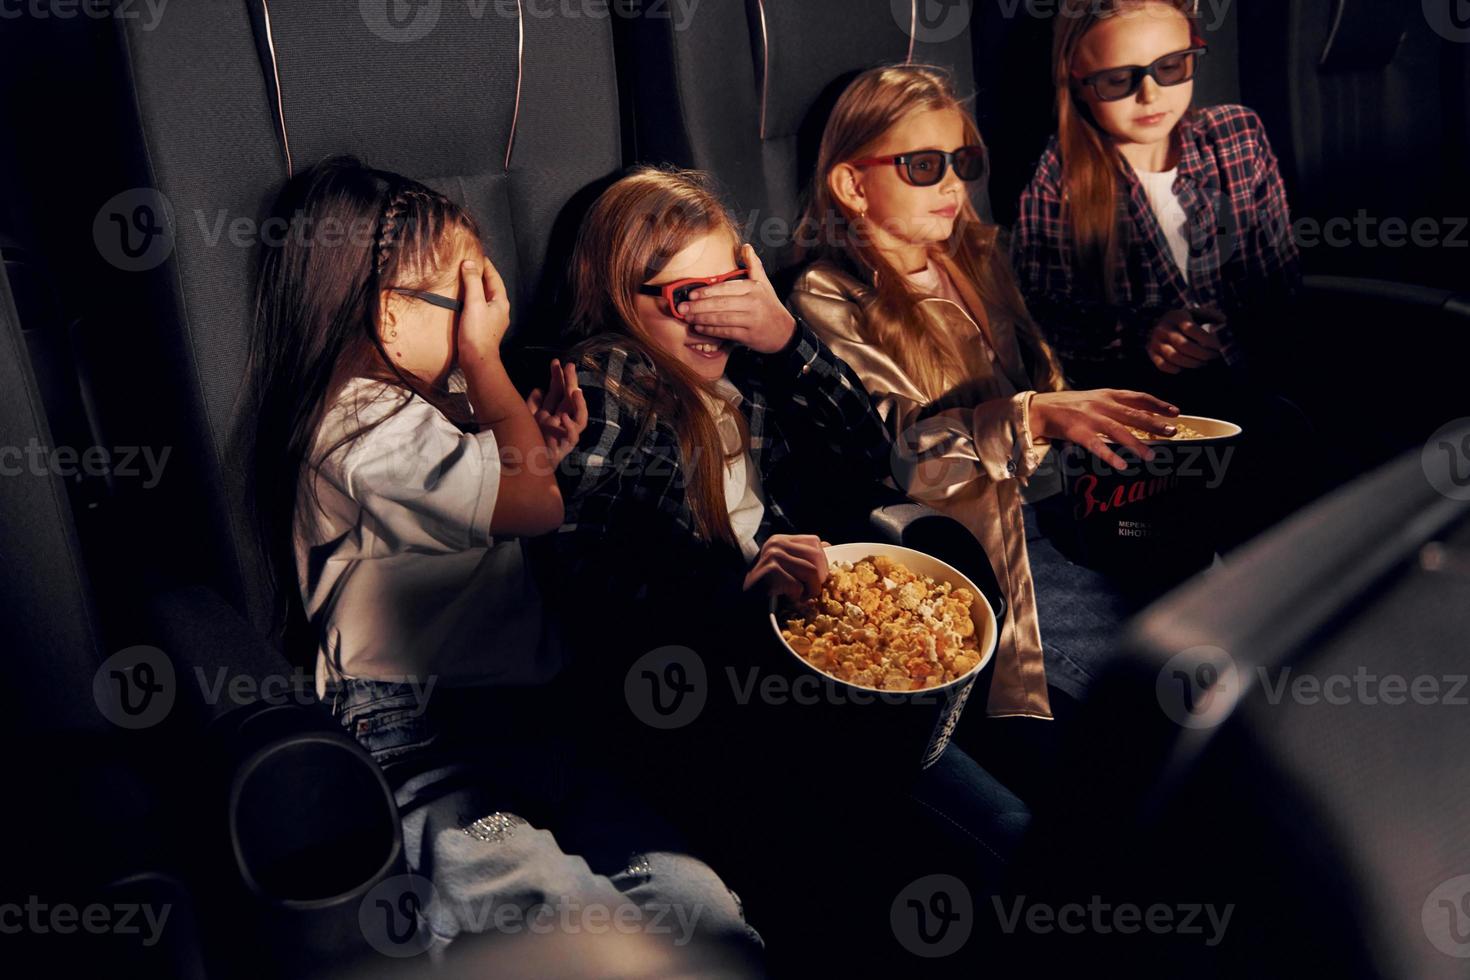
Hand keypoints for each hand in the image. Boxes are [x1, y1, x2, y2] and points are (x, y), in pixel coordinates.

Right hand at [456, 257, 511, 364]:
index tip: (478, 256)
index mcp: (500, 302)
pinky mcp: (485, 328)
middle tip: (471, 265)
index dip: (487, 266)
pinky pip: (480, 308)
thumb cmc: (477, 333)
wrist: (477, 360)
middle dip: (482, 276)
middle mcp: (500, 310)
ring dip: (477, 288)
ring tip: (467, 280)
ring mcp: (493, 320)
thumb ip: (472, 282)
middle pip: (492, 287)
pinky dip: (473, 300)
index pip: (495, 278)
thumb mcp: (474, 303)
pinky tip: (465, 302)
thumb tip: (469, 264)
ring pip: (486, 298)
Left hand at [526, 358, 587, 465]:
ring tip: (575, 391)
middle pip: (570, 401)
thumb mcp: (526, 419)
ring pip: (579, 418)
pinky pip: (572, 438)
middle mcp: (560, 424)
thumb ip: (533, 405)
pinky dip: (570, 428)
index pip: (559, 392)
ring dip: (579, 404)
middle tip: (570, 367)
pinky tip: (563, 418)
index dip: (559, 377)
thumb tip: (539, 389)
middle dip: (571, 383)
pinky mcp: (562, 449)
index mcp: (551, 415)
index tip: (557, 362)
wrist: (521, 469)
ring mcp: (563, 436)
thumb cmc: (524, 444)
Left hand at [681, 243, 797, 353]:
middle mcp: (753, 303)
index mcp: (753, 288)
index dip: (707, 291)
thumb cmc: (769, 306)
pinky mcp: (748, 336)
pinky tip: (699, 327)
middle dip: (699, 306)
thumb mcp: (764, 283)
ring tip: (688, 317)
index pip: (726, 288)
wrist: (784, 332)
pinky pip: (726, 332)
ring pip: (721, 319)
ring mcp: (751, 320)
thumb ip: (753, 265)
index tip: (691, 294)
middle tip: (682, 307)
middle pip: (721, 304)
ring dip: (702, 318)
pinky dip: (710, 331)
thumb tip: (746, 246)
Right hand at [742, 534, 831, 600]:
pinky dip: (796, 597)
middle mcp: (776, 543)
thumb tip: (829, 545)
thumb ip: (802, 556)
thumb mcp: (783, 567)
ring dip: (810, 590)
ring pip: (812, 571)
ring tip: (799, 597)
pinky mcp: (770, 572)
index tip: (814, 578)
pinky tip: (787, 599)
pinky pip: (798, 586)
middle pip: (817, 556)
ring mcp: (772, 556)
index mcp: (780, 540)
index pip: (815, 542)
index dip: (822, 562)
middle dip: (819, 578)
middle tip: (808, 591)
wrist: (741, 605)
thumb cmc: (764, 588)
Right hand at [1029, 389, 1179, 469]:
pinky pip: (1096, 445)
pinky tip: (1122, 464)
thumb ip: (1115, 406)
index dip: (1158, 404)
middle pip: (1133, 414)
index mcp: (1107, 394)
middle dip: (1154, 424)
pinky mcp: (1077, 431)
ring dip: (1137, 443)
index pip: (1138, 397)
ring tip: (1151, 455)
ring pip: (1118, 431)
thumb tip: (1141, 416)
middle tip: (1171, 432)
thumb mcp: (1094, 399)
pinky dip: (1110, 455)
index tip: (1175, 412)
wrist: (1039, 408)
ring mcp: (1089, 417)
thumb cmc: (1068, 406)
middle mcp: (1101, 403)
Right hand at [1146, 309, 1223, 374]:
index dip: (1207, 339)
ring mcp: (1155, 341)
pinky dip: (1176, 369)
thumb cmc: (1183, 320)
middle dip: (1203, 354)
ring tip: (1203, 362)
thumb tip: (1224, 320)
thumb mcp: (1195, 313)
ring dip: (1192, 363)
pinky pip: (1162, 365)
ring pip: (1174, 357)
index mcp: (1176, 316)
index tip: (1219, 346)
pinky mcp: (1150, 353)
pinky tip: (1186, 367)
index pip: (1192, 329)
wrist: (1157, 324)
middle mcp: (1163, 329)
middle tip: (1214, 356)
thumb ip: (1210, 315)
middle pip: (1184, 345)